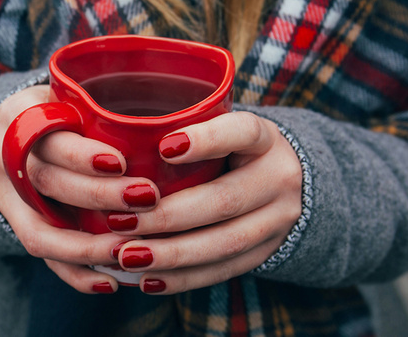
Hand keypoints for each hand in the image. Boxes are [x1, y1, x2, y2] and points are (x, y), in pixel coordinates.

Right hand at [0, 85, 159, 293]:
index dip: (81, 154)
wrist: (17, 133)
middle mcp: (2, 156)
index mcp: (19, 115)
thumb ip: (104, 106)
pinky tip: (110, 282)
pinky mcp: (14, 225)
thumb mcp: (73, 94)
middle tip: (146, 199)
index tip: (121, 162)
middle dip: (97, 196)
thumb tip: (176, 123)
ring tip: (131, 251)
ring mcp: (4, 196)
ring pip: (39, 231)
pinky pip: (42, 257)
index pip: (46, 136)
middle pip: (46, 182)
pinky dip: (76, 274)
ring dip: (88, 247)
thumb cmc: (64, 110)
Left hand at [108, 112, 302, 293]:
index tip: (163, 148)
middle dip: (168, 216)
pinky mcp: (266, 252)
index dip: (207, 140)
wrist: (288, 184)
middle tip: (120, 222)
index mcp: (265, 139)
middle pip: (225, 200)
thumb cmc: (233, 149)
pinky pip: (224, 270)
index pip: (243, 132)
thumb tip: (118, 139)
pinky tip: (148, 280)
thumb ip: (186, 129)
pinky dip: (183, 278)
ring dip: (171, 254)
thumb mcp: (224, 128)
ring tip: (128, 256)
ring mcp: (278, 220)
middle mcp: (279, 178)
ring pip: (225, 243)